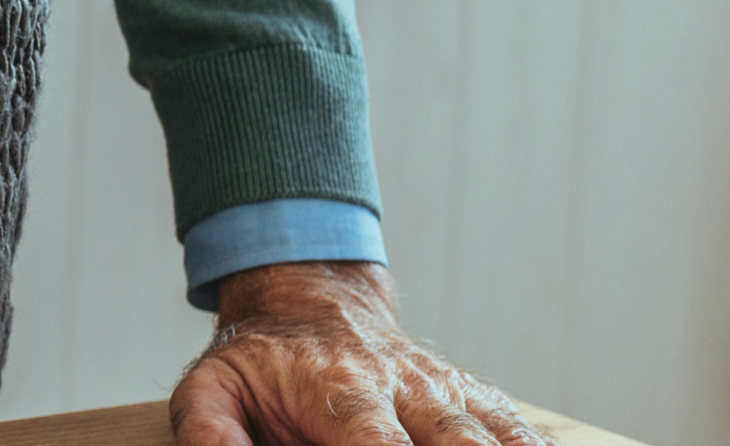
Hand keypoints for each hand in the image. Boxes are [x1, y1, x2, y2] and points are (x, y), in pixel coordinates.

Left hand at [177, 262, 548, 445]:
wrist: (307, 297)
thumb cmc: (260, 359)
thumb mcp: (211, 387)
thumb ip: (209, 431)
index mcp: (341, 389)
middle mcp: (405, 388)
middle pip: (456, 444)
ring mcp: (447, 391)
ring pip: (496, 438)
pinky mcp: (476, 397)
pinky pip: (520, 431)